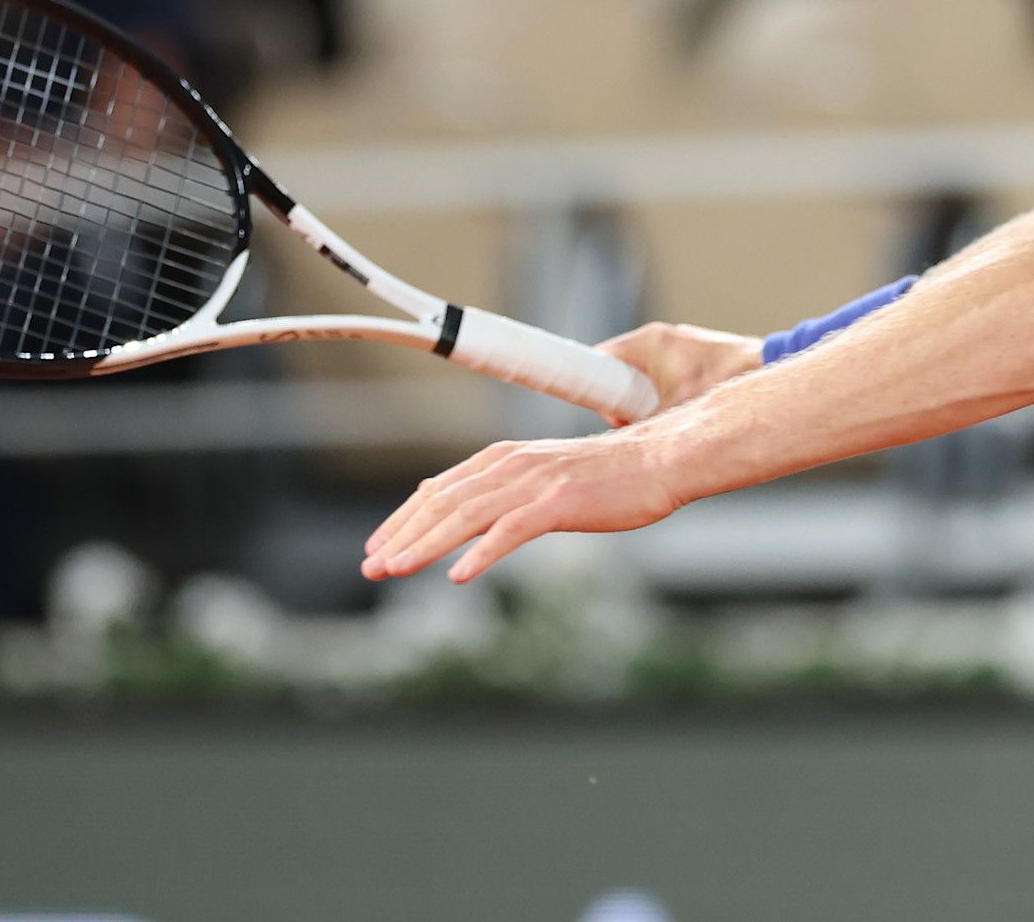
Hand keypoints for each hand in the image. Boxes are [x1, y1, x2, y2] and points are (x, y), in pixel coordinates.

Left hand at [360, 432, 686, 583]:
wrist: (661, 459)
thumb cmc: (612, 475)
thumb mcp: (549, 478)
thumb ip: (509, 490)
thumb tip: (472, 511)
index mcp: (506, 459)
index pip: (440, 489)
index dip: (403, 519)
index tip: (377, 546)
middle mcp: (512, 466)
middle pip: (442, 502)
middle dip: (401, 535)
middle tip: (372, 567)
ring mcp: (534, 483)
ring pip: (465, 515)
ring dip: (425, 544)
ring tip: (396, 569)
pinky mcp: (559, 503)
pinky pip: (512, 530)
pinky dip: (482, 552)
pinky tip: (460, 575)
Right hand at [596, 322, 761, 421]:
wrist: (769, 367)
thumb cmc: (724, 381)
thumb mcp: (674, 414)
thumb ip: (644, 430)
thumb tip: (626, 450)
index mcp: (647, 341)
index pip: (599, 359)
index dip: (595, 387)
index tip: (602, 412)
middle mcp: (662, 338)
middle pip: (622, 372)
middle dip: (625, 401)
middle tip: (636, 425)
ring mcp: (681, 345)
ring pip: (647, 377)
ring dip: (650, 402)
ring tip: (665, 421)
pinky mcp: (698, 357)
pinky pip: (670, 378)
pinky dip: (670, 397)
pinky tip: (684, 415)